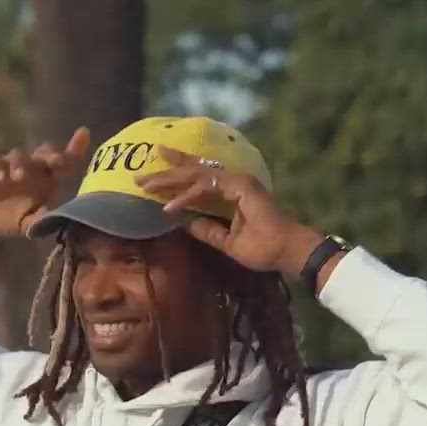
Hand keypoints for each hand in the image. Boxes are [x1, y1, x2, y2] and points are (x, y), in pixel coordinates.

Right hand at [0, 127, 92, 238]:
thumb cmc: (5, 218)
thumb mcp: (26, 225)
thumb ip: (42, 220)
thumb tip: (57, 218)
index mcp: (44, 180)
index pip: (63, 162)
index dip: (74, 148)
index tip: (83, 133)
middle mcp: (30, 169)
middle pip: (44, 153)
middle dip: (51, 154)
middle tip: (55, 162)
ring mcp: (9, 165)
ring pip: (19, 155)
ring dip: (22, 164)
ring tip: (19, 177)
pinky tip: (0, 178)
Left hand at [138, 146, 324, 278]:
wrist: (286, 252)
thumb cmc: (263, 248)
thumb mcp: (226, 241)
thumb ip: (207, 230)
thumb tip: (185, 223)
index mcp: (229, 194)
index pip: (197, 181)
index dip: (175, 179)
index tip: (152, 182)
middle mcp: (232, 183)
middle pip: (193, 172)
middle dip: (165, 173)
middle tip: (140, 176)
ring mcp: (237, 182)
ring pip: (196, 175)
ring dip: (170, 180)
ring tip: (146, 185)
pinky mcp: (240, 187)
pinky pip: (207, 188)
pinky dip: (188, 196)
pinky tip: (170, 206)